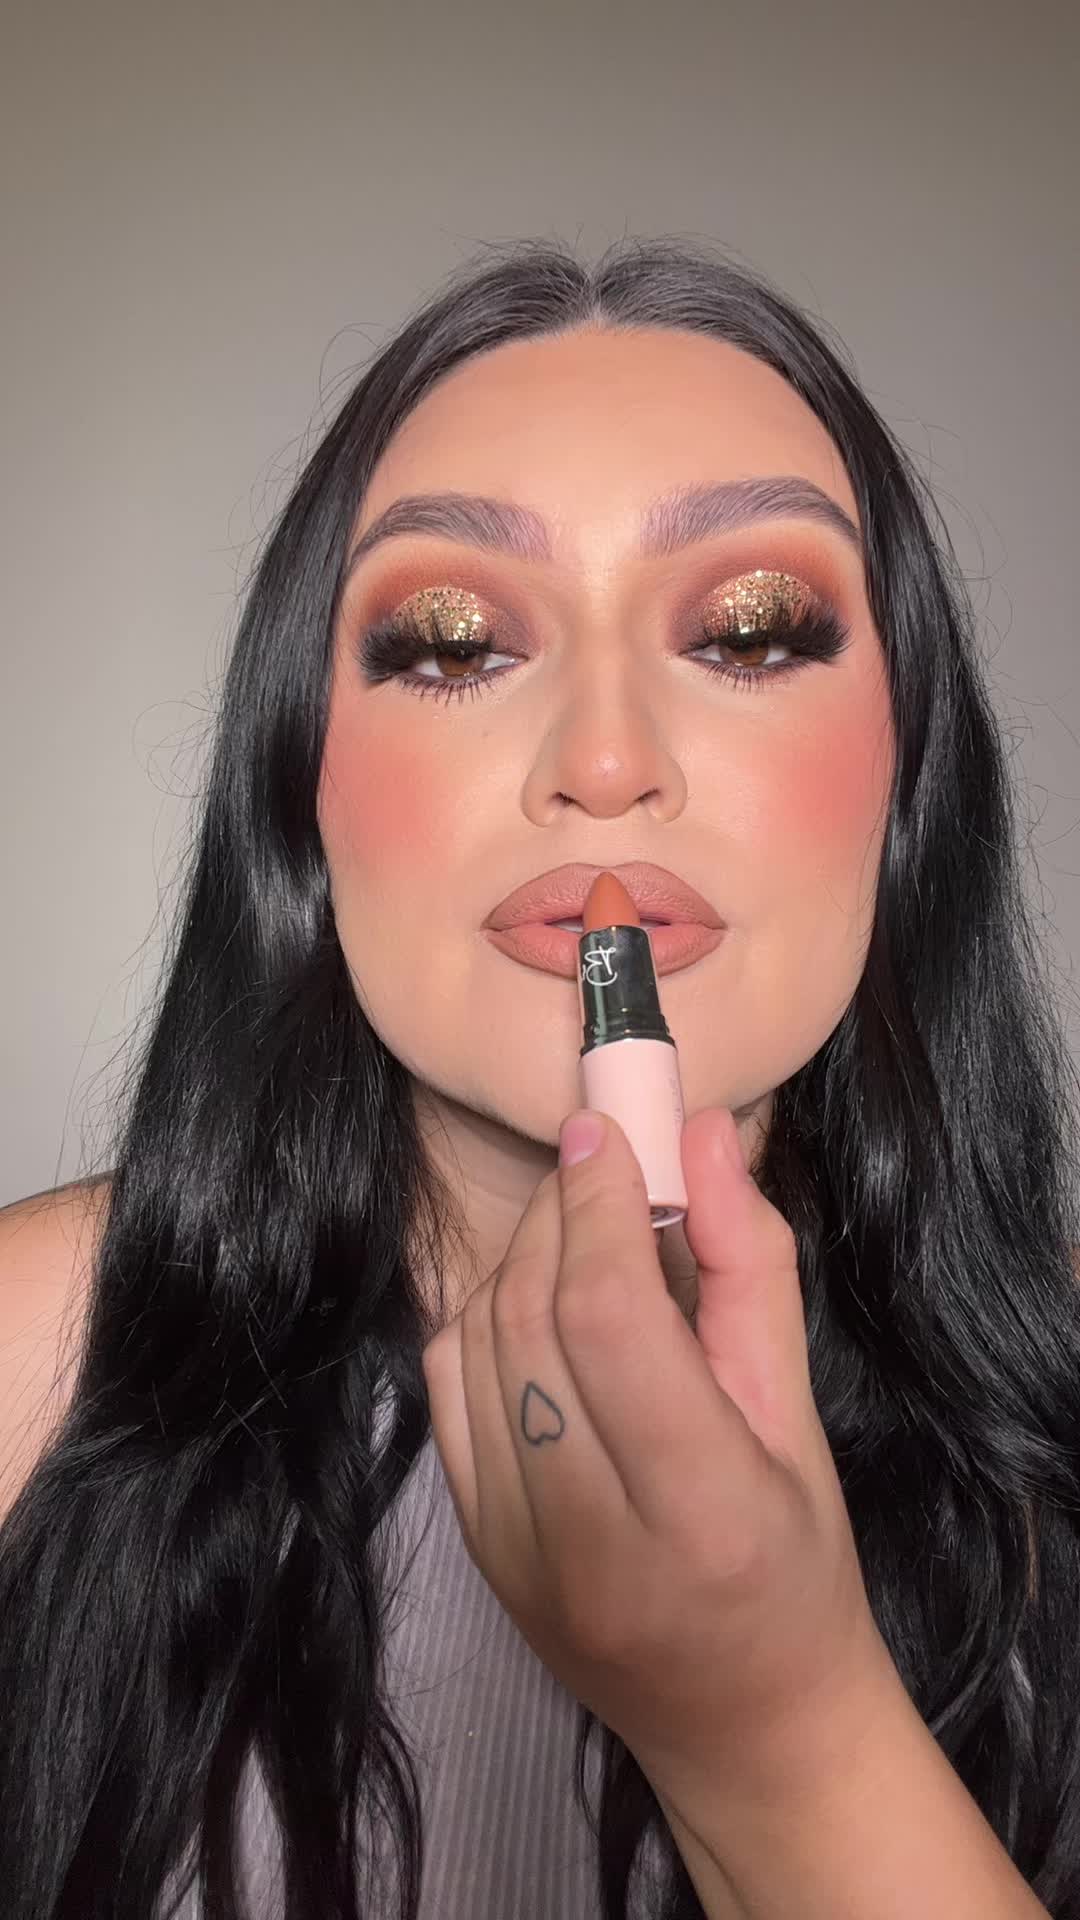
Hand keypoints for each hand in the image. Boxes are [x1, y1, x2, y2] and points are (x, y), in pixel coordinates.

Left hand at [420, 1106, 889, 1813]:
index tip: (605, 1133)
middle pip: (533, 1321)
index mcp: (701, 1510)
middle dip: (557, 1213)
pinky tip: (533, 1298)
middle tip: (597, 1162)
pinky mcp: (474, 1550)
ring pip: (477, 1347)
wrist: (745, 1727)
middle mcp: (591, 1541)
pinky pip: (447, 1392)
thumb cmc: (798, 1568)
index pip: (609, 1319)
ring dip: (519, 1258)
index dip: (595, 1205)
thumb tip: (697, 1138)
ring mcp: (515, 1554)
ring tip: (577, 1228)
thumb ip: (751, 1271)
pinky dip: (482, 1318)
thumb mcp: (801, 1419)